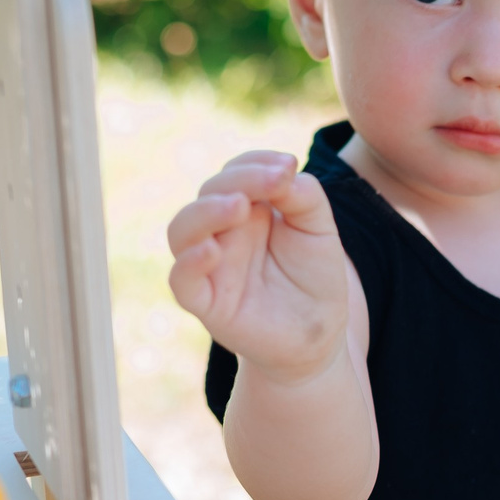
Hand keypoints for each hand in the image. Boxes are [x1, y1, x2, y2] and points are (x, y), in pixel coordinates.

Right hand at [167, 151, 350, 384]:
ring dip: (206, 212)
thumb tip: (284, 169)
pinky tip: (211, 251)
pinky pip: (181, 281)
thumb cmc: (314, 278)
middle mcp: (222, 231)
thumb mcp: (319, 229)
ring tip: (238, 206)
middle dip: (239, 181)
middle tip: (274, 183)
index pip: (235, 172)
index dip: (254, 163)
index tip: (287, 166)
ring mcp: (209, 266)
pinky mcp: (205, 302)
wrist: (317, 336)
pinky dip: (188, 263)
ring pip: (182, 230)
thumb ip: (303, 195)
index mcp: (247, 208)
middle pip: (209, 193)